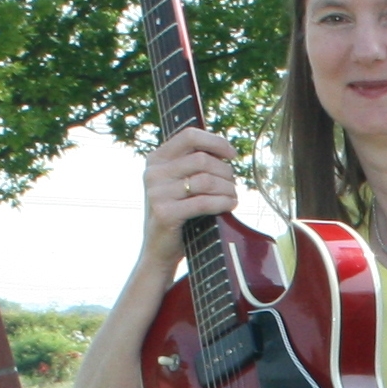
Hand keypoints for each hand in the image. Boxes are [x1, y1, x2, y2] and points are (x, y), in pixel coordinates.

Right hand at [142, 127, 244, 256]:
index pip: (189, 135)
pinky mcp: (165, 213)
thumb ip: (193, 164)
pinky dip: (222, 202)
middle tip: (233, 185)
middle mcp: (153, 173)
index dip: (215, 142)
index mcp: (156, 159)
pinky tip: (230, 205)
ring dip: (227, 189)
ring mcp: (157, 193)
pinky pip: (203, 202)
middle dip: (225, 172)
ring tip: (233, 196)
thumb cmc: (178, 214)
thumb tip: (226, 151)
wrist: (159, 251)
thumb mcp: (179, 183)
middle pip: (202, 159)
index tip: (232, 155)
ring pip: (206, 180)